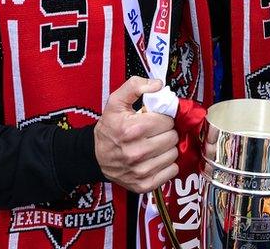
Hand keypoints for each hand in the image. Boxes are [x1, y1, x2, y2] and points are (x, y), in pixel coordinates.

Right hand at [94, 76, 178, 192]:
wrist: (95, 156)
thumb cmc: (109, 128)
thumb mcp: (116, 102)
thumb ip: (136, 86)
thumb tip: (158, 85)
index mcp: (131, 129)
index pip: (167, 121)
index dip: (162, 118)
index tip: (154, 120)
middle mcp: (136, 152)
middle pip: (172, 137)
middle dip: (166, 132)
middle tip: (155, 132)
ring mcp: (140, 170)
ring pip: (174, 154)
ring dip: (167, 148)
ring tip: (155, 145)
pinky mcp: (144, 184)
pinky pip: (172, 171)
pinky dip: (167, 164)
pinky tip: (156, 158)